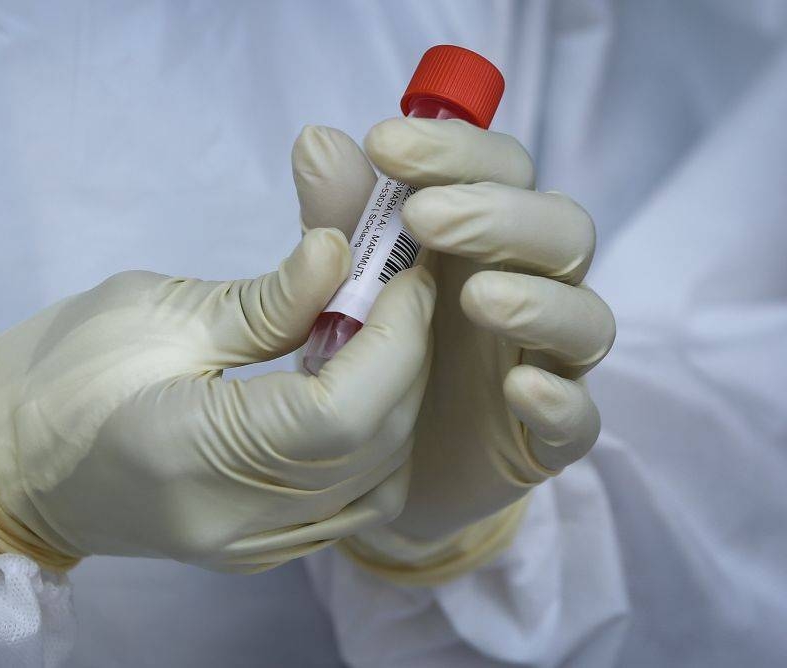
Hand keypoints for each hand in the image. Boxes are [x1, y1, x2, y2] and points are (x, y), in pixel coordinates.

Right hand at [0, 229, 435, 572]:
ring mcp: (251, 548)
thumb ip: (266, 298)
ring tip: (377, 334)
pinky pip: (350, 503)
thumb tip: (344, 256)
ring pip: (378, 485)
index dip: (396, 337)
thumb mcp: (157, 312)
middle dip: (408, 359)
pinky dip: (373, 440)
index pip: (344, 412)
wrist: (6, 461)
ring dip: (398, 403)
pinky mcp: (259, 548)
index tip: (406, 272)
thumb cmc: (58, 374)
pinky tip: (353, 384)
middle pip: (374, 449)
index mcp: (194, 457)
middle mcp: (236, 524)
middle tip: (403, 287)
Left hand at [291, 119, 614, 575]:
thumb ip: (338, 214)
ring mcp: (545, 364)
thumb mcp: (344, 278)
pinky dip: (559, 402)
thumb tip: (315, 137)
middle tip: (423, 217)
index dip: (456, 151)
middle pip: (561, 230)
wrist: (371, 467)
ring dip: (537, 300)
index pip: (503, 171)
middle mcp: (530, 289)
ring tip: (475, 298)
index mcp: (487, 239)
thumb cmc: (371, 349)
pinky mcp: (545, 439)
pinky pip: (579, 419)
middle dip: (499, 216)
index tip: (384, 145)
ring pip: (586, 318)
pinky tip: (517, 390)